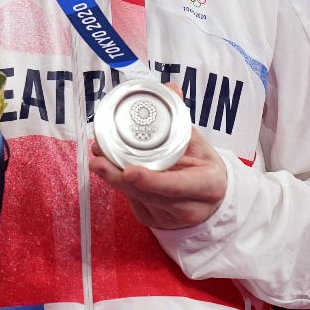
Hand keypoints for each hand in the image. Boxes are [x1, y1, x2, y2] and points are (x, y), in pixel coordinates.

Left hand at [89, 123, 228, 230]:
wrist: (211, 196)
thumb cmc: (204, 165)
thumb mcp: (199, 142)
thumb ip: (180, 118)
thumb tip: (170, 88)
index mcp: (208, 185)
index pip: (179, 186)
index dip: (153, 180)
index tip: (130, 171)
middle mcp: (191, 208)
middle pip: (150, 194)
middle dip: (120, 177)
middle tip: (99, 158)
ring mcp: (171, 219)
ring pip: (137, 198)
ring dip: (114, 178)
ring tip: (98, 158)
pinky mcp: (153, 222)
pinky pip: (133, 201)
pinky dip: (121, 184)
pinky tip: (111, 170)